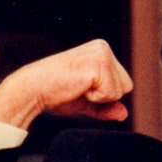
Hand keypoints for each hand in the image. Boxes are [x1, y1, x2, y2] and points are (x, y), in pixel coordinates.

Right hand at [0, 39, 132, 128]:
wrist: (33, 89)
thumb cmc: (56, 92)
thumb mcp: (86, 101)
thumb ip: (106, 107)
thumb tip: (124, 114)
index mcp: (101, 50)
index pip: (124, 84)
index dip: (105, 95)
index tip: (82, 88)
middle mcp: (104, 47)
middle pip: (127, 86)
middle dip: (105, 96)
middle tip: (79, 88)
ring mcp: (102, 54)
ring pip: (121, 91)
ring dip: (99, 97)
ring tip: (78, 86)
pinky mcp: (98, 64)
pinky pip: (111, 94)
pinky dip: (94, 98)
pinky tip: (77, 87)